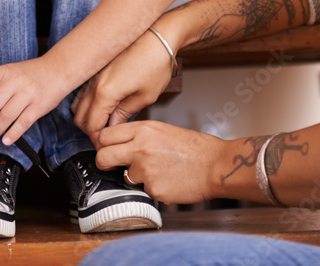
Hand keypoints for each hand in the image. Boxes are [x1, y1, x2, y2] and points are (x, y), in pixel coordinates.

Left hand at [0, 57, 70, 146]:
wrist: (58, 70)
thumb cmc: (29, 74)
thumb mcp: (11, 71)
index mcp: (6, 72)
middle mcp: (16, 83)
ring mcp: (28, 95)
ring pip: (8, 115)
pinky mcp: (38, 106)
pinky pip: (24, 122)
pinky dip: (13, 133)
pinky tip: (6, 140)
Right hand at [72, 31, 174, 142]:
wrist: (158, 35)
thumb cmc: (156, 62)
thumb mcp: (145, 96)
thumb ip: (124, 114)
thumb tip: (113, 127)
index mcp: (105, 93)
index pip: (91, 126)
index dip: (98, 140)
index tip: (107, 145)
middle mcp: (94, 83)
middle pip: (79, 117)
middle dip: (90, 130)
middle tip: (106, 137)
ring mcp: (93, 74)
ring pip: (77, 104)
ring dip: (87, 116)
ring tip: (105, 122)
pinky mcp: (96, 69)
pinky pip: (83, 91)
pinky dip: (88, 103)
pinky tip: (103, 106)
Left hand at [95, 121, 224, 204]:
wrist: (215, 166)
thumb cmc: (195, 148)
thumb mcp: (163, 130)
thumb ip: (139, 135)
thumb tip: (120, 143)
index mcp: (144, 130)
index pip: (105, 135)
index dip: (103, 144)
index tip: (106, 148)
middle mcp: (141, 148)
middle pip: (103, 156)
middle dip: (104, 163)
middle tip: (113, 165)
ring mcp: (145, 170)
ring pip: (124, 176)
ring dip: (135, 176)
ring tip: (157, 171)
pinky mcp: (153, 189)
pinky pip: (143, 190)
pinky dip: (153, 188)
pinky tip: (168, 181)